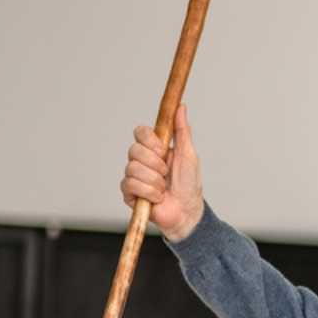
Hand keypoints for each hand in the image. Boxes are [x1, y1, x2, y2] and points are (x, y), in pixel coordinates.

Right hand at [120, 104, 203, 240]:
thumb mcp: (188, 154)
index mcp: (154, 149)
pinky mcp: (128, 193)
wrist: (187, 211)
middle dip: (155, 163)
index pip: (140, 132)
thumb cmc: (189, 184)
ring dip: (155, 180)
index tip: (163, 149)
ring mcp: (133, 176)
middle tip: (166, 173)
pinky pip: (130, 184)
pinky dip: (149, 192)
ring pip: (132, 168)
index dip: (149, 140)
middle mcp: (141, 160)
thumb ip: (182, 131)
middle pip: (134, 150)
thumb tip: (180, 107)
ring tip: (164, 188)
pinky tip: (157, 197)